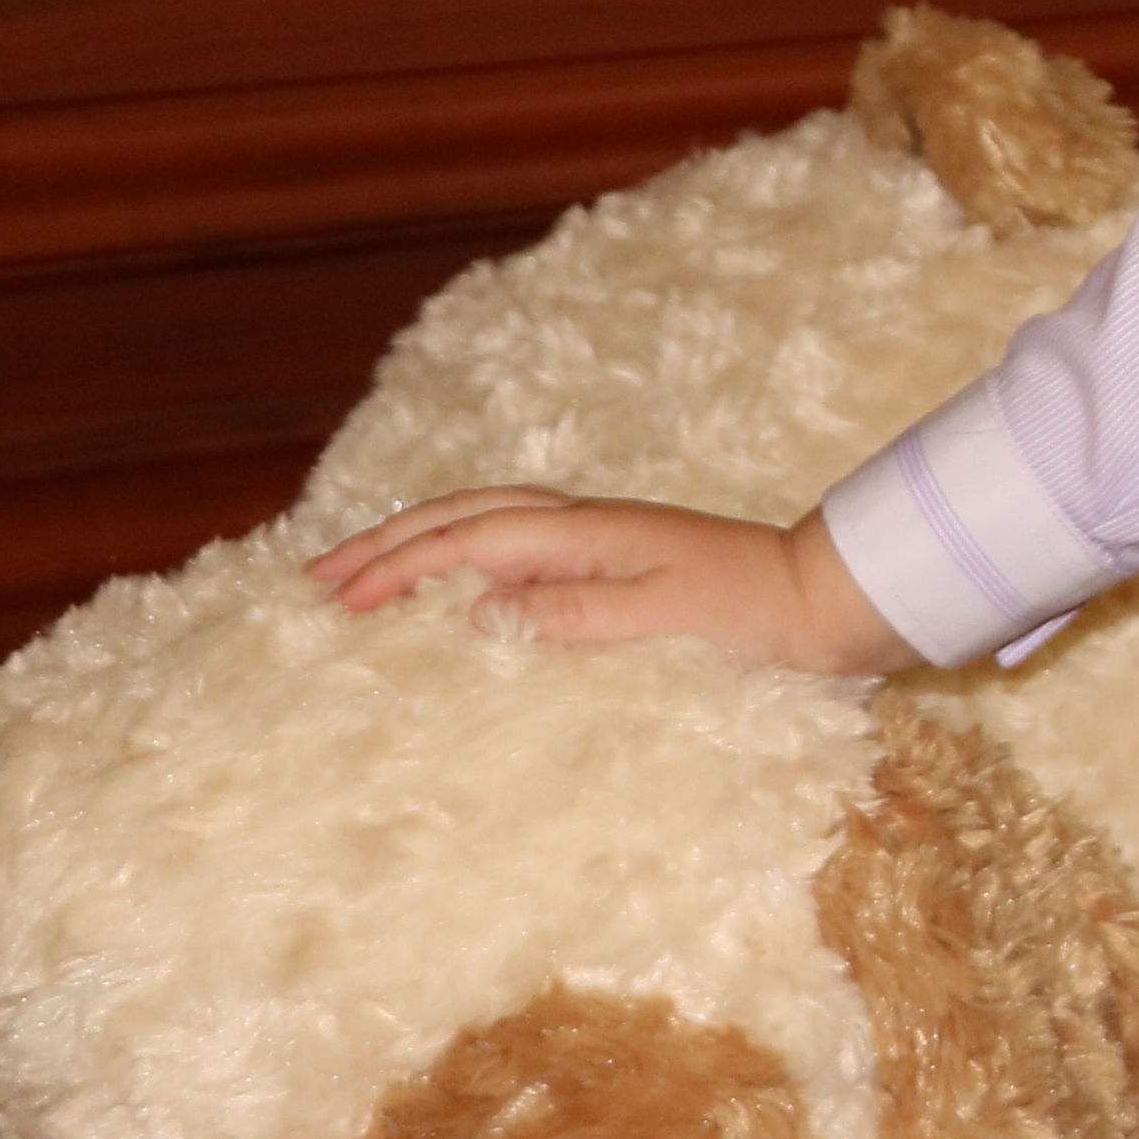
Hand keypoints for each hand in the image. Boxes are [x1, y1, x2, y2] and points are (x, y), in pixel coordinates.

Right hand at [305, 493, 912, 675]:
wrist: (824, 600)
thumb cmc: (753, 616)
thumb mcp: (664, 621)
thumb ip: (573, 614)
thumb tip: (480, 608)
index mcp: (583, 535)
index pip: (465, 544)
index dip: (396, 569)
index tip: (335, 600)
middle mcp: (582, 524)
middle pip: (460, 517)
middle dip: (385, 542)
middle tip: (314, 575)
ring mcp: (597, 535)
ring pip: (483, 520)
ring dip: (417, 539)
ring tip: (360, 567)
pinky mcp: (612, 556)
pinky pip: (513, 540)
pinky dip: (462, 549)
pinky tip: (451, 577)